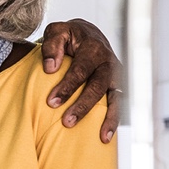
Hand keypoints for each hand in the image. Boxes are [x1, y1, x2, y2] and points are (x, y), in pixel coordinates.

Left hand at [39, 19, 121, 142]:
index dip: (67, 86)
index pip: (80, 70)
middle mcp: (108, 62)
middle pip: (97, 86)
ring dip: (107, 118)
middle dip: (82, 105)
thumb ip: (51, 46)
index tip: (51, 102)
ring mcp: (115, 75)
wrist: (88, 34)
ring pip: (114, 98)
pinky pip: (119, 104)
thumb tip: (50, 68)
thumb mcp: (57, 31)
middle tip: (66, 121)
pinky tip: (106, 137)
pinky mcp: (117, 86)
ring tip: (101, 137)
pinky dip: (115, 120)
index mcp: (93, 48)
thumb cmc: (69, 36)